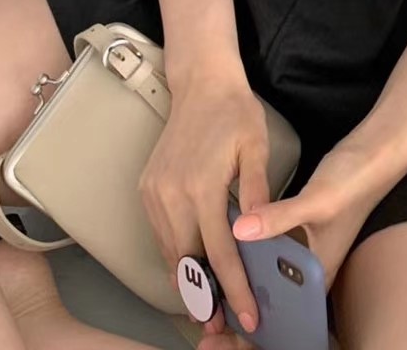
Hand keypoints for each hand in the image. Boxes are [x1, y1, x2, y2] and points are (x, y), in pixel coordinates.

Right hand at [138, 53, 270, 340]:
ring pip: (170, 252)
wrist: (201, 84)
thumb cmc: (235, 113)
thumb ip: (257, 193)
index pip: (221, 254)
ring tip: (211, 303)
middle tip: (226, 321)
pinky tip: (193, 266)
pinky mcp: (147, 188)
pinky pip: (160, 234)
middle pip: (189, 262)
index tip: (249, 316)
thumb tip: (259, 236)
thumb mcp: (256, 149)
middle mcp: (171, 195)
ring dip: (189, 279)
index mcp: (202, 187)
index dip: (236, 289)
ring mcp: (154, 193)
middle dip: (208, 296)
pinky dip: (176, 254)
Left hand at [196, 131, 404, 349]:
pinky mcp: (292, 233)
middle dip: (238, 322)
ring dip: (237, 291)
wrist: (373, 153)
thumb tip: (238, 230)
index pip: (285, 324)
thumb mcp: (318, 201)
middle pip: (271, 310)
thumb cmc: (355, 181)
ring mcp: (299, 252)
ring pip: (265, 283)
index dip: (251, 338)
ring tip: (205, 295)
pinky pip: (263, 256)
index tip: (218, 337)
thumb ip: (279, 217)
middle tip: (204, 326)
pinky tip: (220, 254)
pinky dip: (243, 259)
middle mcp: (307, 271)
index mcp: (318, 276)